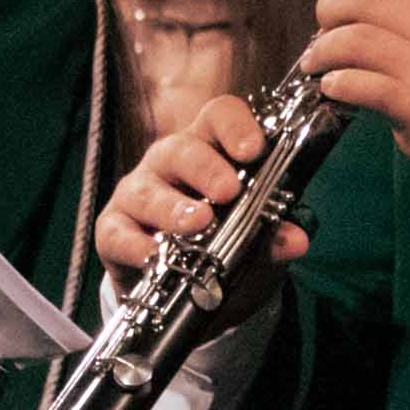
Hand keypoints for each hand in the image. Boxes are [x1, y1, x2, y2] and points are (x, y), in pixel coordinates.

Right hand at [100, 92, 301, 274]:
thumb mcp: (253, 241)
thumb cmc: (220, 244)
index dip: (236, 127)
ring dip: (174, 208)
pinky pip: (118, 232)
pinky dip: (135, 244)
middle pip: (182, 150)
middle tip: (230, 191)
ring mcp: (137, 193)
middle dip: (207, 168)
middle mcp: (169, 164)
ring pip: (147, 190)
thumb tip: (296, 240)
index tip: (254, 149)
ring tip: (198, 223)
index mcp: (210, 149)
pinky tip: (153, 256)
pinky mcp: (113, 230)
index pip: (219, 117)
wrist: (183, 292)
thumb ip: (271, 235)